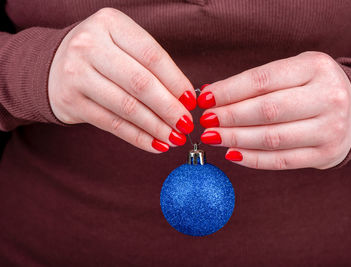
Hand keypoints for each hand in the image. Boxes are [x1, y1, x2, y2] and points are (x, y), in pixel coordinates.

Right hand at [49, 8, 195, 152]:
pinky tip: (155, 145)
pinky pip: (112, 124)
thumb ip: (150, 64)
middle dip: (169, 108)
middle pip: (141, 83)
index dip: (176, 82)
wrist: (51, 65)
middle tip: (186, 124)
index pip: (152, 56)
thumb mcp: (122, 43)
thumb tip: (185, 98)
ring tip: (175, 138)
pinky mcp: (71, 102)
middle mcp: (89, 45)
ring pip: (127, 107)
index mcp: (110, 23)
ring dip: (156, 127)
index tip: (191, 101)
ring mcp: (76, 74)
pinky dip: (138, 137)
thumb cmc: (100, 55)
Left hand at [198, 52, 350, 169]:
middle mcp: (328, 97)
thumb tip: (212, 95)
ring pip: (272, 138)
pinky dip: (252, 159)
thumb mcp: (294, 71)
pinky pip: (281, 161)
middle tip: (205, 121)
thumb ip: (257, 83)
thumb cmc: (312, 87)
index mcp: (315, 68)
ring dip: (235, 139)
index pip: (262, 80)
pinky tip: (232, 154)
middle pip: (266, 111)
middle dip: (229, 117)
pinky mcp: (325, 154)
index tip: (205, 99)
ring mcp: (330, 129)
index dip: (229, 91)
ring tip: (212, 137)